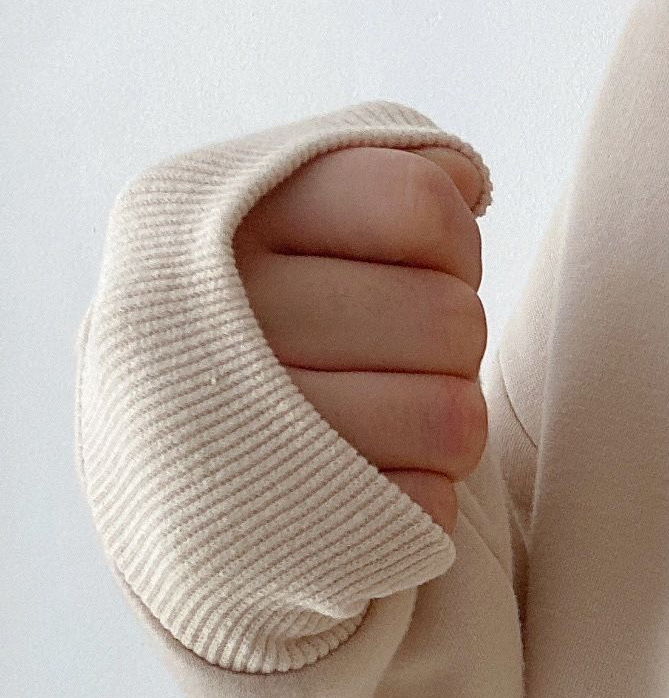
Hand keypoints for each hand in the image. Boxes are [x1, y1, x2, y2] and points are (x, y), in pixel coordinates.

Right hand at [231, 143, 488, 536]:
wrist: (175, 470)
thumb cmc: (270, 317)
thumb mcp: (293, 212)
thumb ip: (381, 164)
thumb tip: (464, 179)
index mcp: (208, 218)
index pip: (419, 205)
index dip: (452, 243)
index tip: (408, 265)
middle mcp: (208, 320)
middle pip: (453, 317)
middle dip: (448, 341)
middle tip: (392, 356)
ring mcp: (239, 439)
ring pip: (454, 417)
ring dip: (445, 425)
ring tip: (382, 419)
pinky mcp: (282, 533)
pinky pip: (433, 504)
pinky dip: (421, 497)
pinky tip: (363, 483)